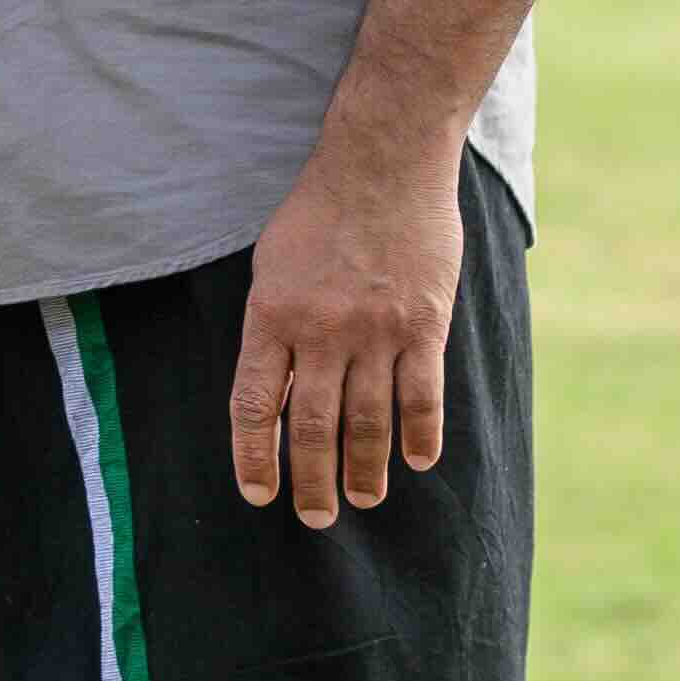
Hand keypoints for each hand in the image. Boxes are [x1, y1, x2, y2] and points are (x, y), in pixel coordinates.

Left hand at [230, 136, 460, 523]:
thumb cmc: (318, 212)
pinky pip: (423, 395)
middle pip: (314, 428)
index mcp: (273, 316)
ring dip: (365, 471)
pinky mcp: (424, 323)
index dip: (255, 457)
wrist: (381, 161)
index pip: (256, 406)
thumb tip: (275, 394)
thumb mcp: (272, 266)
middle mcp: (322, 330)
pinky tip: (418, 461)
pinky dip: (421, 435)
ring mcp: (376, 329)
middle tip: (316, 518)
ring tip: (363, 499)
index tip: (260, 493)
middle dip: (313, 482)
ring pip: (369, 423)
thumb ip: (272, 329)